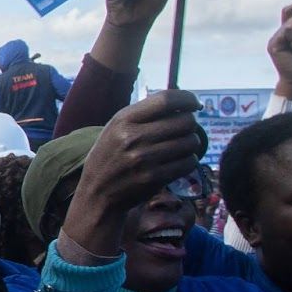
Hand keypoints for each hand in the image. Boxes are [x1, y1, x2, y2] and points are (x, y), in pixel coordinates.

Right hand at [65, 90, 202, 249]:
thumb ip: (143, 114)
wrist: (97, 192)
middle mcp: (134, 137)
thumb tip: (183, 103)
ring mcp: (145, 159)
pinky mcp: (155, 178)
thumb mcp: (116, 128)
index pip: (167, 100)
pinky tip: (176, 161)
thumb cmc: (110, 155)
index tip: (194, 104)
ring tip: (178, 146)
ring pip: (191, 142)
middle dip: (190, 124)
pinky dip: (188, 160)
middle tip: (182, 130)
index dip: (188, 99)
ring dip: (190, 143)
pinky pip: (188, 162)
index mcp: (123, 120)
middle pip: (185, 121)